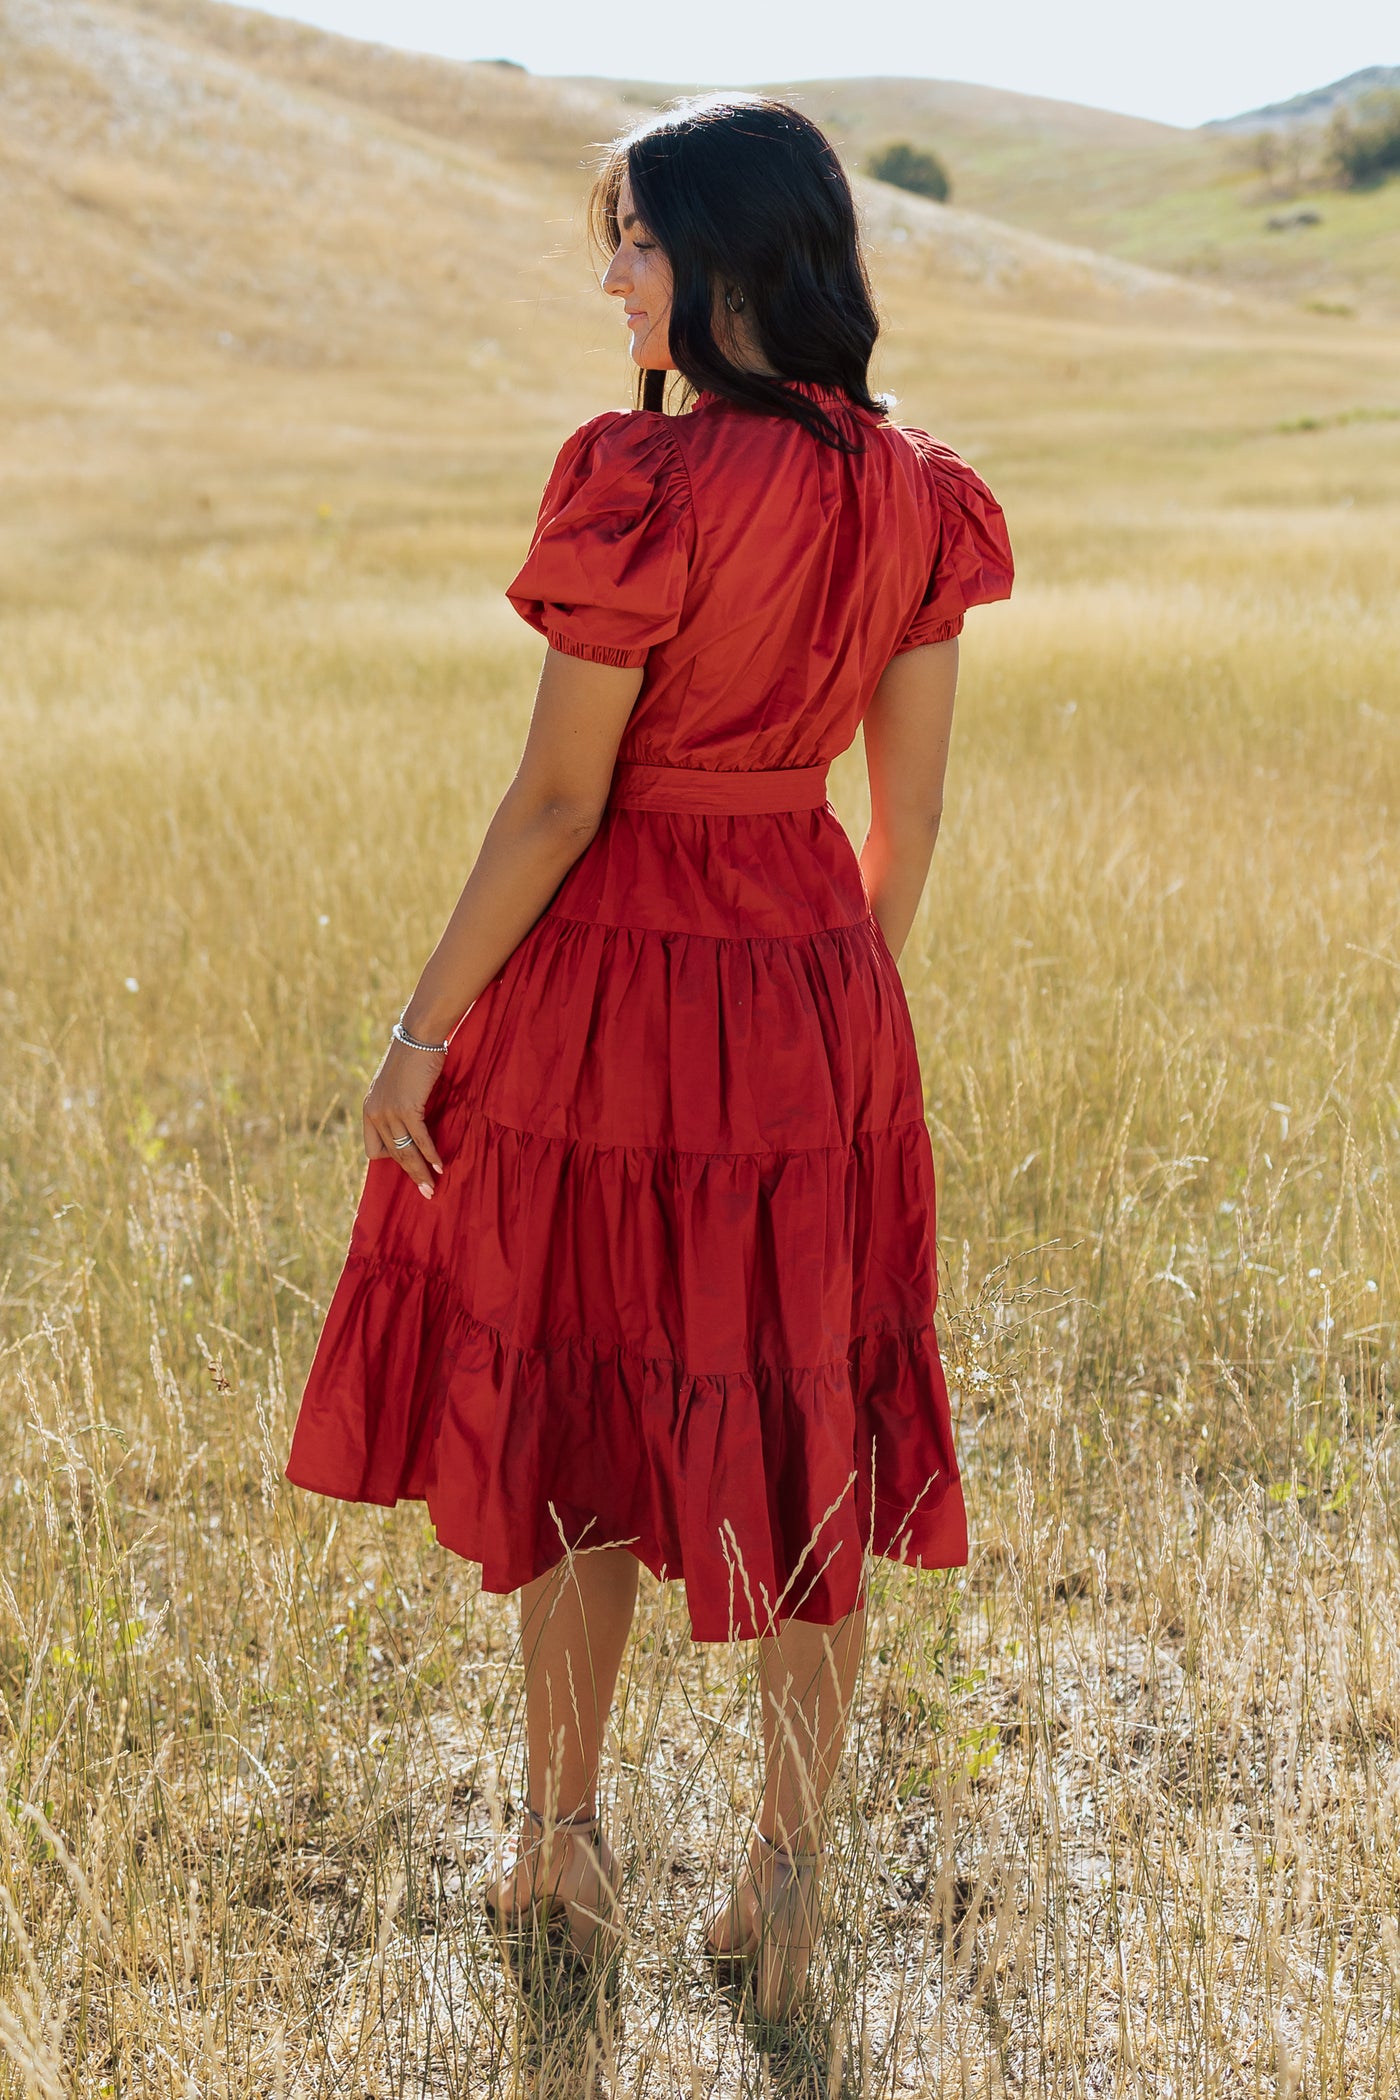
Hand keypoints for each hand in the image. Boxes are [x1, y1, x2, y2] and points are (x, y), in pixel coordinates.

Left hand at [363, 1037, 445, 1197]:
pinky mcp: (407, 1109)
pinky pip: (419, 1140)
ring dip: (421, 1171)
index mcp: (369, 1110)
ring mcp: (389, 1112)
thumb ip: (398, 1106)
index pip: (374, 1149)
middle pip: (392, 1156)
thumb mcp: (396, 1086)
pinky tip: (440, 1165)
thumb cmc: (413, 1059)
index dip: (391, 1159)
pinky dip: (431, 1154)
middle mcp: (375, 1113)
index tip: (409, 1163)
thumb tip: (412, 1126)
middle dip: (411, 1174)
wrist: (418, 1036)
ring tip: (432, 1185)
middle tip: (425, 1191)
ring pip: (405, 1152)